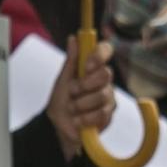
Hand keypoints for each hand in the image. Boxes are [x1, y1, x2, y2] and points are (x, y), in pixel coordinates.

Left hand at [48, 36, 116, 160]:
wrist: (58, 128)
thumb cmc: (60, 102)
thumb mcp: (62, 80)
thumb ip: (71, 60)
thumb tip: (73, 38)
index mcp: (93, 69)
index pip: (105, 51)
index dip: (98, 56)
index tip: (85, 66)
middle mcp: (104, 82)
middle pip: (106, 75)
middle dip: (84, 86)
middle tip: (72, 92)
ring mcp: (108, 98)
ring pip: (102, 96)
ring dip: (81, 104)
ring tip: (72, 110)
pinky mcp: (108, 116)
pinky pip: (102, 113)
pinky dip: (85, 118)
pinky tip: (78, 121)